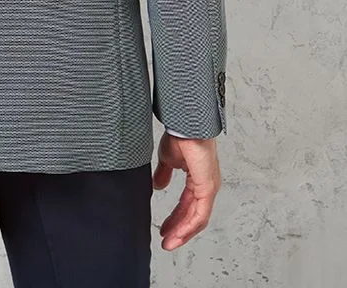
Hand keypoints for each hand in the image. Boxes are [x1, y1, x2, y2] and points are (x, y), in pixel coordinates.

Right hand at [153, 131, 221, 250]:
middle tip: (166, 242)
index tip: (164, 229)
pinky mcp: (208, 188)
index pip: (188, 205)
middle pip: (194, 216)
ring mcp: (209, 187)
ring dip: (183, 232)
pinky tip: (177, 232)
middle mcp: (207, 186)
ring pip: (198, 218)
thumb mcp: (168, 159)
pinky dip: (188, 225)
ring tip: (169, 243)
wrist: (184, 124)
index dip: (176, 219)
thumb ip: (164, 174)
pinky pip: (200, 214)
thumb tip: (158, 186)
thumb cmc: (180, 135)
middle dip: (179, 230)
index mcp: (198, 179)